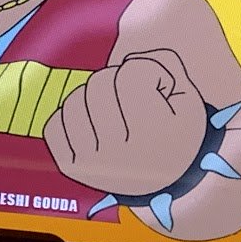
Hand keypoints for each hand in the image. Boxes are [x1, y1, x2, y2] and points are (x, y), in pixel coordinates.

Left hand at [43, 49, 206, 196]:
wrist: (167, 180)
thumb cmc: (177, 132)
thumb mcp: (186, 96)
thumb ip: (164, 62)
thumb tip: (128, 61)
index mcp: (155, 132)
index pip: (131, 73)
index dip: (148, 72)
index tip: (157, 89)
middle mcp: (120, 151)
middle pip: (99, 83)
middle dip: (116, 82)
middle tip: (132, 99)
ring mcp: (91, 161)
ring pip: (74, 100)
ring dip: (91, 98)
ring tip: (112, 113)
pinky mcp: (70, 167)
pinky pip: (53, 124)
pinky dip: (69, 119)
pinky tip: (90, 126)